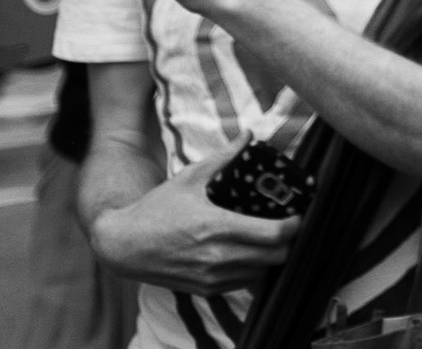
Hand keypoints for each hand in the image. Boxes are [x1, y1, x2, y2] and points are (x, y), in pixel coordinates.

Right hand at [89, 134, 302, 293]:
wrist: (121, 245)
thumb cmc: (156, 209)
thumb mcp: (190, 178)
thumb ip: (224, 157)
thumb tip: (249, 134)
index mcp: (217, 226)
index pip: (275, 234)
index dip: (294, 225)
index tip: (297, 214)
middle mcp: (217, 256)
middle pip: (277, 257)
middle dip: (288, 241)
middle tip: (286, 226)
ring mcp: (211, 276)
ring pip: (263, 273)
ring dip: (271, 257)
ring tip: (270, 239)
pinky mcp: (205, 290)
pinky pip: (244, 284)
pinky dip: (253, 270)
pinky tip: (249, 254)